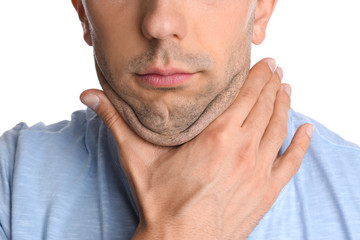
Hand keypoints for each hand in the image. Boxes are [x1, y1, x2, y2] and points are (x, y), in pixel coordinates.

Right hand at [80, 58, 312, 238]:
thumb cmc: (160, 201)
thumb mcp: (136, 157)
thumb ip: (116, 121)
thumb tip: (87, 95)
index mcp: (217, 137)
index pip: (245, 95)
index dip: (256, 76)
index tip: (263, 62)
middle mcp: (244, 150)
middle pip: (264, 107)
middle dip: (271, 84)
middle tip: (275, 69)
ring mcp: (258, 172)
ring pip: (279, 128)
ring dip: (284, 105)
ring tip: (286, 89)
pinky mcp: (265, 192)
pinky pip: (290, 162)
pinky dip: (300, 143)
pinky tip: (306, 130)